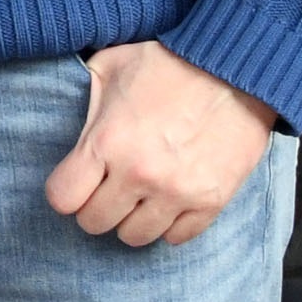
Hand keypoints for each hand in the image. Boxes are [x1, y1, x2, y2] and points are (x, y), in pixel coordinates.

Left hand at [46, 42, 275, 247]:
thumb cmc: (171, 64)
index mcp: (107, 142)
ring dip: (133, 218)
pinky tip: (170, 200)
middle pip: (95, 223)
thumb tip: (68, 117)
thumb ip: (84, 96)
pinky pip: (177, 237)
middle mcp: (139, 174)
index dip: (66, 190)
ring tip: (141, 195)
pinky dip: (171, 223)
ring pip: (134, 236)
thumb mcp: (111, 65)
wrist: (239, 68)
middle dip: (97, 205)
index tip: (79, 181)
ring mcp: (176, 192)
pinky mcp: (211, 201)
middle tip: (111, 186)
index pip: (62, 199)